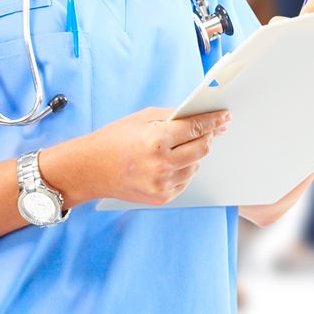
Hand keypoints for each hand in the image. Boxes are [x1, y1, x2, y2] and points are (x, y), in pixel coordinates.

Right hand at [53, 106, 232, 205]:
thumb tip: (202, 116)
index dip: (214, 120)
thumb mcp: (142, 119)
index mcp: (156, 140)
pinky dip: (182, 170)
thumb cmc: (114, 140)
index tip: (224, 116)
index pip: (196, 128)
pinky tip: (166, 164)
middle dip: (207, 137)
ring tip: (175, 149)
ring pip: (196, 166)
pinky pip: (185, 180)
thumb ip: (173, 116)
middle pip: (203, 148)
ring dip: (193, 155)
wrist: (89, 170)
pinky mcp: (162, 197)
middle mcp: (161, 164)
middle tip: (205, 130)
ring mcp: (162, 183)